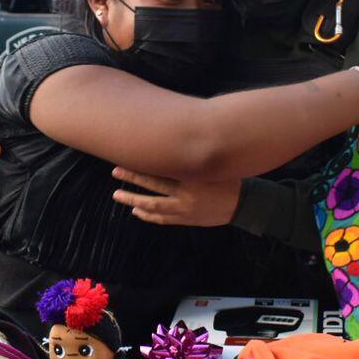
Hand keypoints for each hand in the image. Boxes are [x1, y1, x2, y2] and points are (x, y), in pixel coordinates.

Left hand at [111, 168, 240, 226]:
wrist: (243, 204)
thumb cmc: (227, 178)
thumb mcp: (212, 164)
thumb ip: (194, 156)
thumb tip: (176, 138)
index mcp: (192, 176)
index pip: (162, 168)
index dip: (144, 163)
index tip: (129, 156)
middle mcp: (186, 193)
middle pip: (153, 185)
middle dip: (133, 178)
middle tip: (116, 171)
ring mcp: (185, 209)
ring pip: (154, 206)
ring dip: (134, 201)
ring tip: (118, 196)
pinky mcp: (186, 219)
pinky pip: (162, 219)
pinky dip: (148, 216)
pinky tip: (137, 211)